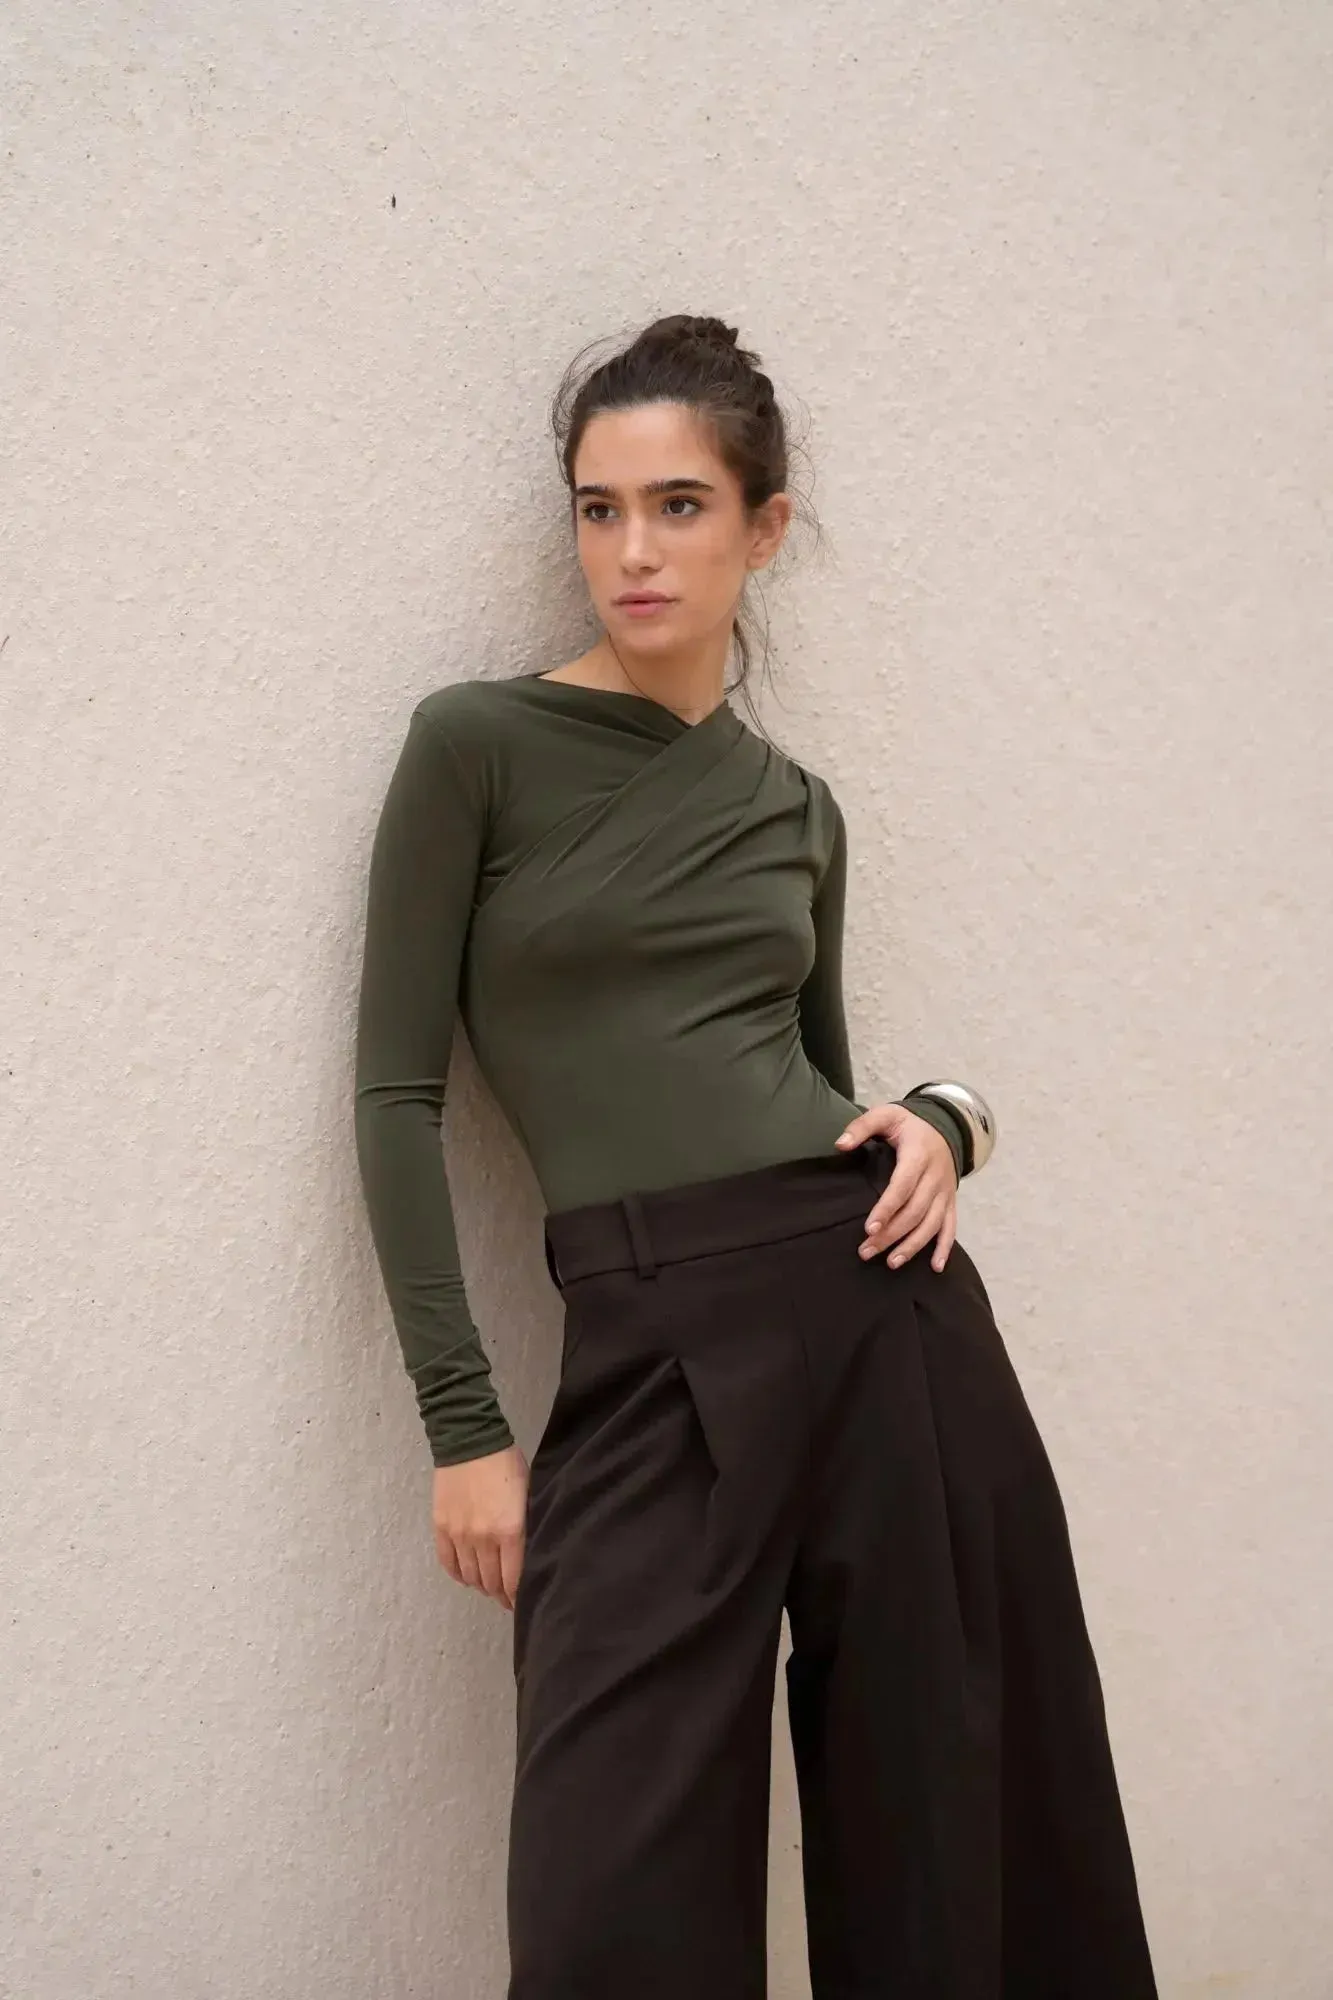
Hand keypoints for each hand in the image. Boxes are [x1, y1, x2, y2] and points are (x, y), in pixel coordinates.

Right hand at [432, 1442, 529, 1610]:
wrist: (469, 1440)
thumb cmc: (506, 1463)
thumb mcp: (528, 1494)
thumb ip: (527, 1527)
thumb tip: (528, 1555)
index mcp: (510, 1532)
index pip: (513, 1580)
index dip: (516, 1598)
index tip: (520, 1603)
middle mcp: (483, 1539)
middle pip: (491, 1583)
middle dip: (500, 1594)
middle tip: (507, 1597)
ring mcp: (459, 1535)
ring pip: (471, 1577)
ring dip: (481, 1585)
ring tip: (489, 1585)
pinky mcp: (441, 1528)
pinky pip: (449, 1563)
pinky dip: (459, 1574)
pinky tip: (467, 1575)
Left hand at [835, 1102, 957, 1273]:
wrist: (945, 1125)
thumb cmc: (908, 1124)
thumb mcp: (885, 1114)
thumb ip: (861, 1126)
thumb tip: (840, 1144)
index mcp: (919, 1155)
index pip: (902, 1187)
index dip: (886, 1209)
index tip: (868, 1228)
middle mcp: (936, 1176)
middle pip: (915, 1211)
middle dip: (891, 1234)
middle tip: (866, 1251)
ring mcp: (946, 1191)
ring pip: (932, 1224)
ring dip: (913, 1246)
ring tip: (891, 1263)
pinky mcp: (951, 1201)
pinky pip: (951, 1227)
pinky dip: (945, 1248)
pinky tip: (936, 1267)